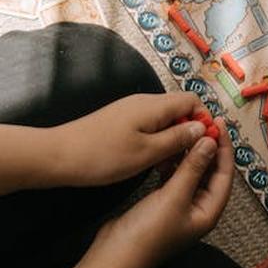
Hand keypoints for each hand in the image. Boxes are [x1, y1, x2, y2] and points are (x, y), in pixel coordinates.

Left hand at [50, 91, 208, 188]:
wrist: (60, 156)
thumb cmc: (103, 156)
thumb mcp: (146, 153)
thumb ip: (177, 139)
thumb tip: (204, 127)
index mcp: (154, 105)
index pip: (192, 100)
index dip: (204, 120)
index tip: (207, 146)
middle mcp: (145, 102)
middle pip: (180, 109)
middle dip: (190, 133)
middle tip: (190, 161)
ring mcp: (132, 111)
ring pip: (165, 120)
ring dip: (173, 140)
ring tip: (172, 167)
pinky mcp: (122, 121)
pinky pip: (150, 126)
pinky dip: (158, 141)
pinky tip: (153, 163)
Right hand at [92, 126, 233, 267]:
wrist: (115, 255)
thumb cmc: (148, 233)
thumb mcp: (174, 197)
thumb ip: (193, 168)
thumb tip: (211, 142)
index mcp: (208, 211)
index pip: (224, 173)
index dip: (224, 147)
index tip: (219, 123)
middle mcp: (198, 208)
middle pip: (210, 171)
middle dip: (207, 147)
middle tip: (203, 122)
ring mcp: (180, 205)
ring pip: (192, 172)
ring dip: (189, 153)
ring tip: (185, 130)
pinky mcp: (163, 202)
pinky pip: (175, 176)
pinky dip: (174, 163)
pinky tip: (168, 150)